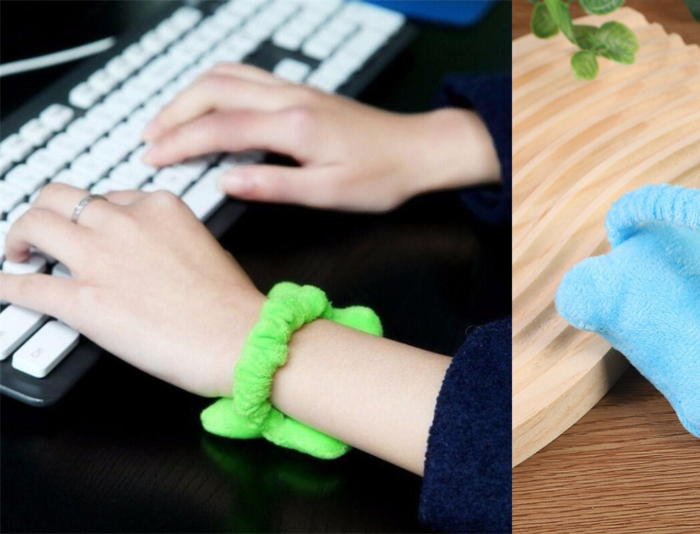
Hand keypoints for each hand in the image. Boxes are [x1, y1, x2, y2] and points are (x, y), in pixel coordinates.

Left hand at [0, 183, 263, 396]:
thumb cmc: (231, 305)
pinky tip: (3, 285)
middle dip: (43, 211)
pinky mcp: (82, 301)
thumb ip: (168, 238)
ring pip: (33, 225)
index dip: (93, 215)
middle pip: (58, 197)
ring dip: (18, 239)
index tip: (89, 228)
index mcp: (159, 206)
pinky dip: (7, 286)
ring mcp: (99, 259)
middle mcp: (124, 223)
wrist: (239, 339)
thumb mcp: (205, 247)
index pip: (108, 196)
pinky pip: (26, 286)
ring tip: (18, 253)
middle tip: (40, 232)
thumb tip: (147, 253)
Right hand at [142, 63, 500, 211]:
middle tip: (149, 140)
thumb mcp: (328, 194)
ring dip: (190, 96)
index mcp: (294, 126)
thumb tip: (226, 181)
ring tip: (167, 123)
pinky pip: (245, 76)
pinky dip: (213, 88)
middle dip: (173, 113)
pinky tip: (206, 106)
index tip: (153, 158)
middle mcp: (290, 99)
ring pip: (227, 75)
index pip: (220, 127)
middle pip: (213, 90)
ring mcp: (295, 90)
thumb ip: (273, 186)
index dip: (180, 142)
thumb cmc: (382, 176)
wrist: (419, 150)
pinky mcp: (301, 92)